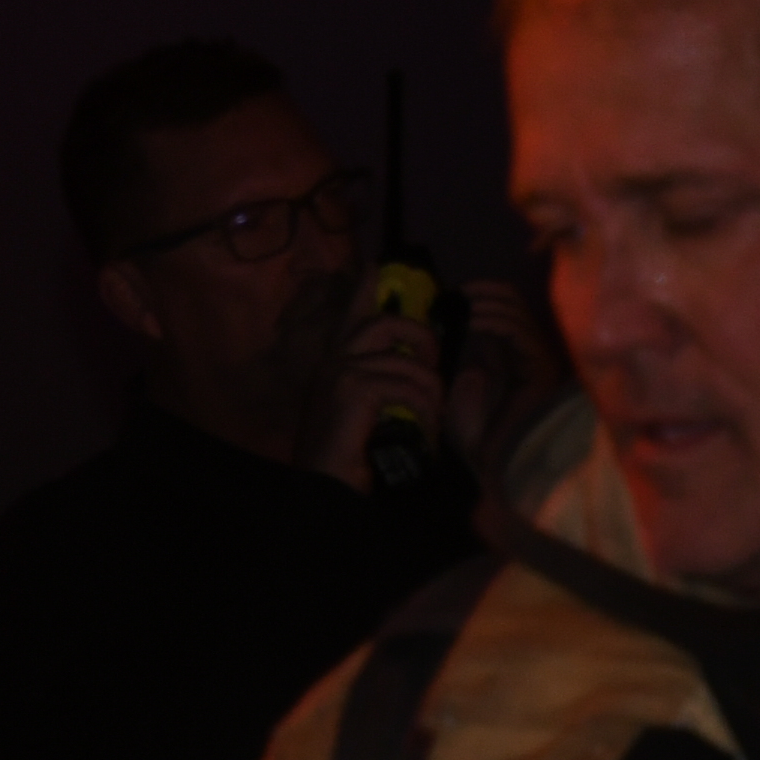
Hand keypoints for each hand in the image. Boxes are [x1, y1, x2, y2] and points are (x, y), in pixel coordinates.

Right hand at [301, 274, 444, 491]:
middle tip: (436, 363)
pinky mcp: (352, 390)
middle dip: (421, 337)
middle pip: (384, 323)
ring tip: (433, 417)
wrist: (323, 493)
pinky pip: (407, 385)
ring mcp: (339, 373)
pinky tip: (426, 431)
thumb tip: (414, 371)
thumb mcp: (361, 417)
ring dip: (429, 390)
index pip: (351, 313)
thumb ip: (379, 389)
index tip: (376, 265)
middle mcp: (332, 362)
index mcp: (333, 366)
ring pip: (405, 360)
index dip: (366, 288)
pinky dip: (425, 410)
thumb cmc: (345, 463)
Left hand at [445, 279, 564, 467]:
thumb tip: (449, 321)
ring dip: (482, 302)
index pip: (500, 307)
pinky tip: (470, 320)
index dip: (475, 294)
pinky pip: (517, 329)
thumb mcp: (456, 385)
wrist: (491, 465)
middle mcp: (524, 351)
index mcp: (506, 353)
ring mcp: (535, 356)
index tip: (445, 295)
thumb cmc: (474, 433)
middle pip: (511, 301)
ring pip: (514, 309)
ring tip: (457, 306)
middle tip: (451, 295)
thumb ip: (459, 353)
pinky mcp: (539, 365)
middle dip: (479, 292)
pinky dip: (492, 318)